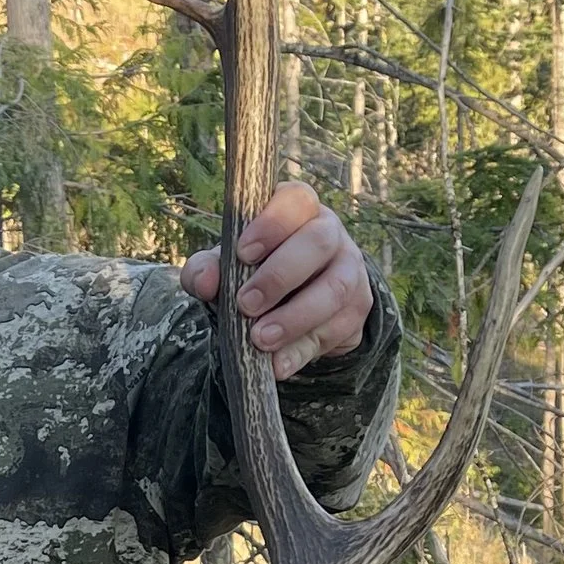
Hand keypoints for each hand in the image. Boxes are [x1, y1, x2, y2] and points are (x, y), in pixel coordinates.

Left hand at [179, 180, 373, 382]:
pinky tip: (277, 364)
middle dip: (280, 275)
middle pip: (319, 242)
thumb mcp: (225, 267)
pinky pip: (336, 330)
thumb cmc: (253, 272)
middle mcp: (330, 233)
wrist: (291, 305)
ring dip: (295, 318)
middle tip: (246, 305)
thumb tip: (206, 282)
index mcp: (298, 210)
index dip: (272, 223)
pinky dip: (302, 351)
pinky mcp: (356, 310)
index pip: (297, 199)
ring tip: (260, 340)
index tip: (243, 253)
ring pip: (336, 288)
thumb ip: (206, 269)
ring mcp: (350, 270)